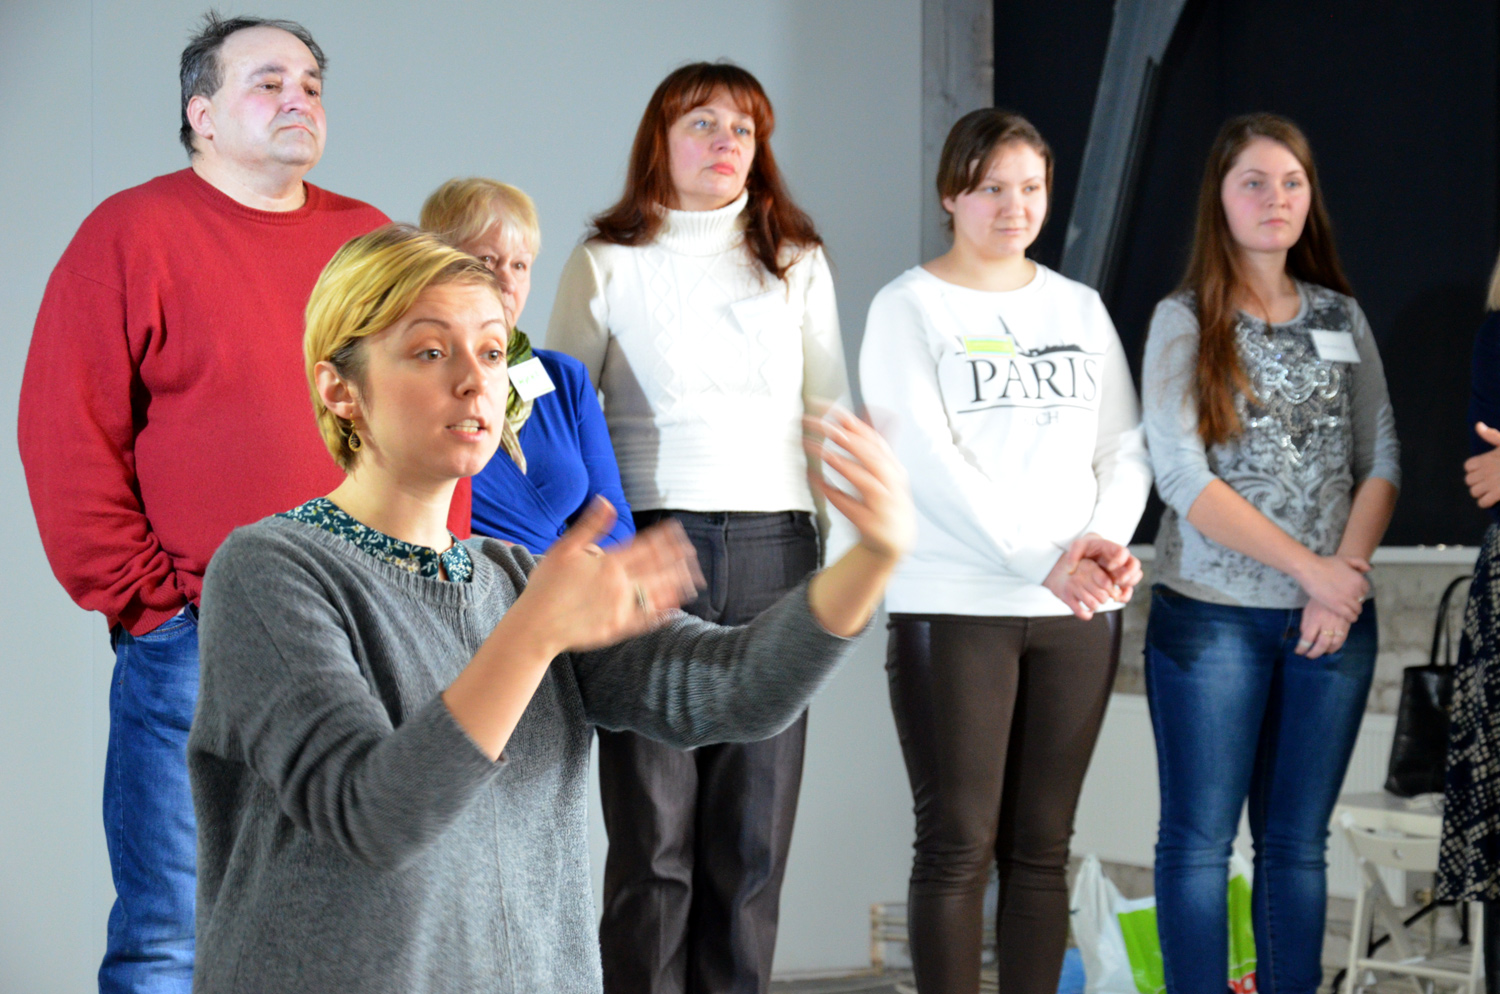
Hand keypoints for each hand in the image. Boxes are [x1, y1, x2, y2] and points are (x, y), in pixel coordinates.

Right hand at [512, 498, 703, 654]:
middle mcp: (620, 585)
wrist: (535, 625)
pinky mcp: (618, 629)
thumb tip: (607, 500)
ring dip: (678, 583)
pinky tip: (676, 608)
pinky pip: (648, 619)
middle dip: (678, 558)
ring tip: (693, 577)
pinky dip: (664, 613)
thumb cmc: (545, 585)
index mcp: (609, 563)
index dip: (665, 537)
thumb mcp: (563, 548)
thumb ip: (591, 525)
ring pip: (659, 593)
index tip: (678, 529)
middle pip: (658, 568)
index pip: (646, 546)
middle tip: (692, 551)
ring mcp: (622, 608)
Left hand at [803, 408, 914, 562]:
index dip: (853, 422)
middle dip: (846, 438)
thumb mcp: (883, 472)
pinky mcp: (870, 524)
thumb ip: (871, 445)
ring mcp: (883, 504)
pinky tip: (816, 481)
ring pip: (865, 481)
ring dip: (842, 464)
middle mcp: (891, 483)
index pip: (874, 438)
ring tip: (821, 452)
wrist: (894, 541)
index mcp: (892, 467)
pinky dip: (833, 493)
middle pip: (870, 455)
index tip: (831, 409)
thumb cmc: (885, 502)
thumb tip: (862, 414)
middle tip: (823, 426)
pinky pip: (851, 507)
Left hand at [1042, 534, 1139, 618]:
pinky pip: (1128, 588)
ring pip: (1135, 577)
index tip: (1109, 567)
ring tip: (1116, 591)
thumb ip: (1073, 555)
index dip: (1120, 560)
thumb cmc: (1085, 548)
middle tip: (1117, 581)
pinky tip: (1116, 599)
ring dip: (1129, 585)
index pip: (1123, 552)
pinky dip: (1125, 595)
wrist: (1088, 553)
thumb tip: (1070, 569)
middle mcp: (1121, 559)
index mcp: (1112, 548)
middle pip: (1135, 565)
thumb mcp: (1077, 547)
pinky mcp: (1120, 580)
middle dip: (1129, 575)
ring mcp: (1122, 570)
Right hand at [1294, 555, 1369, 623]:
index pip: (1366, 590)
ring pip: (1357, 610)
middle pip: (1361, 600)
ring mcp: (1347, 599)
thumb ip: (1360, 563)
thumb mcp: (1345, 559)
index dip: (1359, 591)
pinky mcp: (1337, 606)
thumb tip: (1368, 570)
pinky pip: (1350, 616)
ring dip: (1354, 610)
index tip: (1351, 591)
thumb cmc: (1326, 563)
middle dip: (1356, 600)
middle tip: (1346, 599)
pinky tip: (1347, 616)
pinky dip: (1351, 617)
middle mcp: (1355, 590)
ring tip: (1347, 609)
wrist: (1310, 569)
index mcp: (1359, 579)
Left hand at [1296, 599, 1350, 657]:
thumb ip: (1306, 624)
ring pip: (1334, 643)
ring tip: (1321, 652)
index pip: (1307, 638)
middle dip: (1314, 653)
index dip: (1302, 647)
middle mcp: (1327, 623)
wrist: (1337, 591)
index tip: (1299, 652)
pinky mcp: (1347, 625)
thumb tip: (1304, 637)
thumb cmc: (1319, 601)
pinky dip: (1336, 646)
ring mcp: (1338, 625)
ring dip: (1326, 650)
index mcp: (1315, 619)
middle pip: (1322, 644)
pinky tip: (1331, 647)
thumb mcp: (1308, 610)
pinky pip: (1343, 639)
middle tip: (1309, 656)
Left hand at [1465, 422, 1499, 507]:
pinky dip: (1486, 502)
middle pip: (1469, 480)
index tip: (1484, 470)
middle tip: (1488, 482)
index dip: (1474, 470)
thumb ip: (1491, 435)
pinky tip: (1494, 499)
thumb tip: (1478, 425)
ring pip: (1473, 492)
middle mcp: (1485, 471)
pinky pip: (1482, 502)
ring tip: (1490, 490)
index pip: (1468, 466)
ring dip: (1480, 493)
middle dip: (1477, 482)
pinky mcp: (1498, 494)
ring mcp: (1491, 483)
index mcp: (1486, 458)